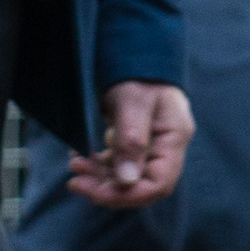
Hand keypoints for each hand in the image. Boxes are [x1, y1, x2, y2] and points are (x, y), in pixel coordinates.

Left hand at [67, 79, 194, 208]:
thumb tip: (126, 181)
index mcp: (174, 138)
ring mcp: (152, 146)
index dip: (128, 195)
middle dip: (107, 188)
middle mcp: (166, 147)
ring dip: (99, 177)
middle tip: (76, 181)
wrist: (136, 55)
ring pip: (127, 176)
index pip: (159, 183)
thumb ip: (131, 141)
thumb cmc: (138, 74)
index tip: (96, 192)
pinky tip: (81, 157)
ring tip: (75, 165)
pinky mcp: (136, 142)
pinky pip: (119, 164)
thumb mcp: (133, 103)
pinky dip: (100, 165)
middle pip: (141, 184)